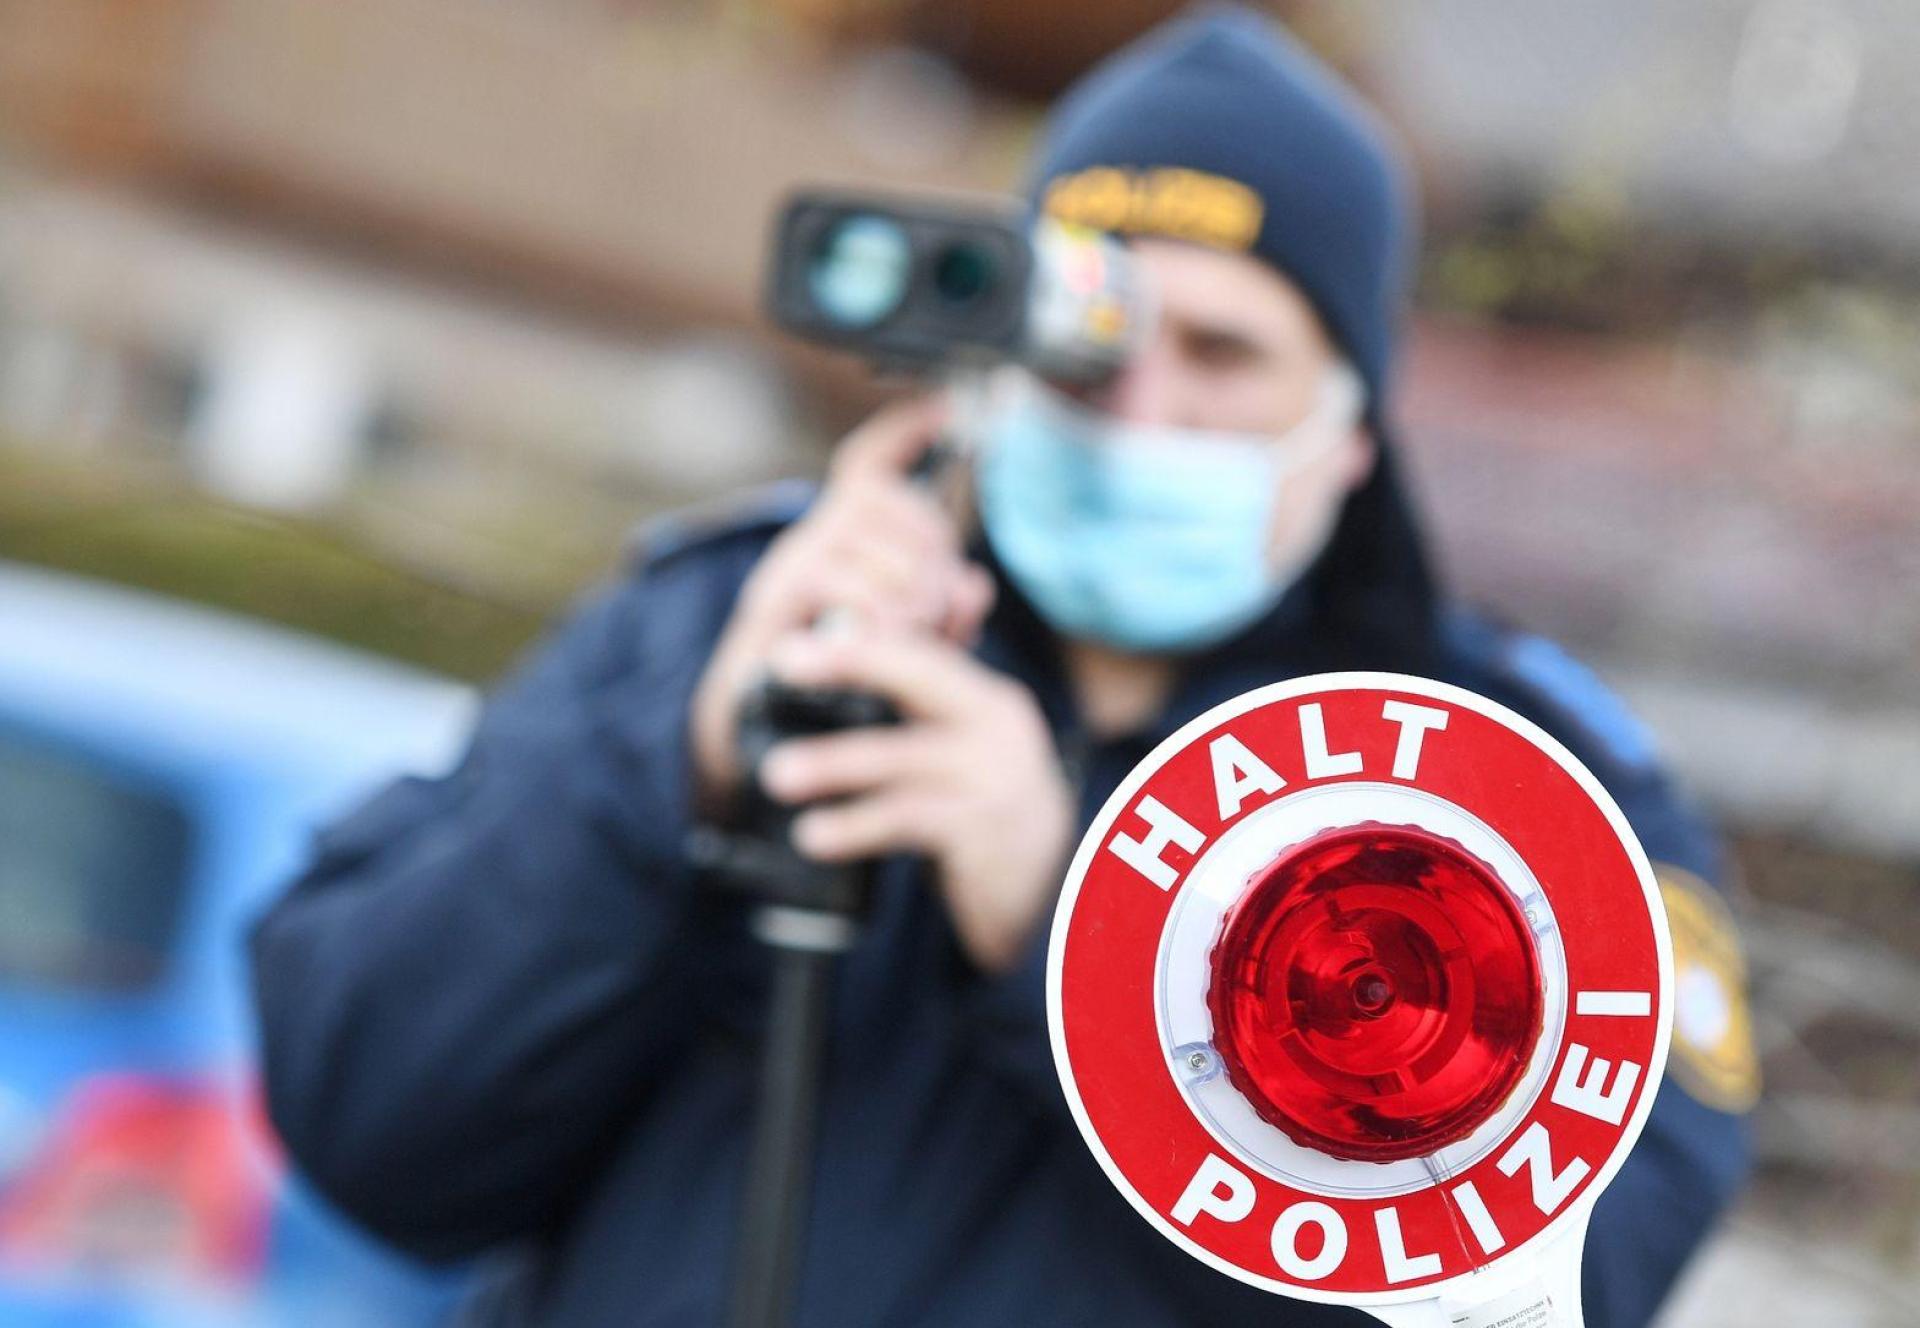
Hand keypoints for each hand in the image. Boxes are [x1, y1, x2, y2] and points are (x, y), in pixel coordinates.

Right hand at [689, 396, 995, 809]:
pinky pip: (838, 581)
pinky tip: (884, 639)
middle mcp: (813, 537)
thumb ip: (945, 614)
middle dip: (930, 546)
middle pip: (886, 498)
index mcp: (845, 538)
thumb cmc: (836, 681)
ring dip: (908, 586)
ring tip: (916, 630)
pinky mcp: (774, 600)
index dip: (903, 432)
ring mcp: (789, 564)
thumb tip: (976, 586)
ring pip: (867, 539)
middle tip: (940, 604)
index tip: (944, 411)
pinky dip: (875, 609)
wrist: (757, 728)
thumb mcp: (907, 646)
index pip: (868, 462)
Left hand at [755, 629, 1076, 973]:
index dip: (860, 639)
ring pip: (902, 757)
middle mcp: (999, 726)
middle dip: (851, 663)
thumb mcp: (962, 757)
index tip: (795, 640)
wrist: (1060, 897)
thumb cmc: (988, 815)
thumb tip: (834, 665)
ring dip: (833, 763)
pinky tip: (813, 836)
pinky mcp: (987, 831)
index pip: (921, 652)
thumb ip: (916, 716)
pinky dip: (855, 825)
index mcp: (988, 699)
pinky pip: (907, 819)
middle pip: (920, 677)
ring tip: (774, 775)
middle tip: (782, 661)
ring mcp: (997, 777)